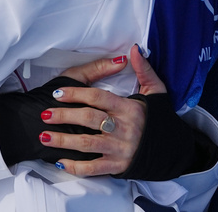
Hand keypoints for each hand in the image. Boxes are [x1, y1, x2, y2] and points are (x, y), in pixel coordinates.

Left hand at [44, 45, 164, 176]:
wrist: (173, 150)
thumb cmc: (160, 119)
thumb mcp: (156, 90)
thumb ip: (144, 69)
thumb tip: (134, 49)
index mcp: (130, 108)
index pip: (98, 97)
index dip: (77, 94)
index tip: (58, 93)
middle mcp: (124, 129)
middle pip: (89, 119)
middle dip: (64, 116)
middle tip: (45, 114)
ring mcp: (120, 149)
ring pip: (87, 144)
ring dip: (63, 141)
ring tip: (44, 136)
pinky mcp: (118, 167)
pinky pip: (93, 169)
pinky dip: (75, 167)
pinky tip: (60, 162)